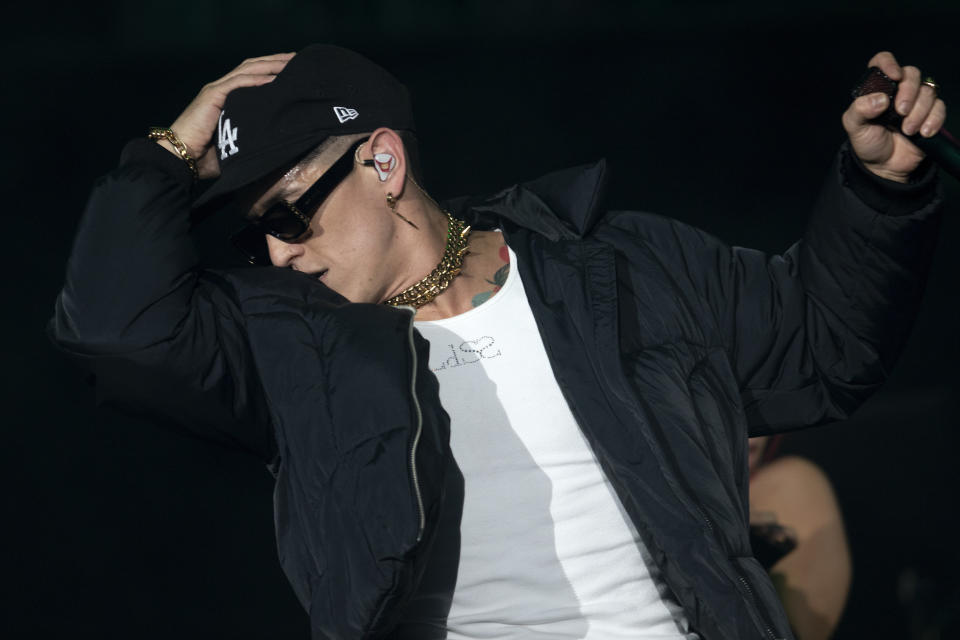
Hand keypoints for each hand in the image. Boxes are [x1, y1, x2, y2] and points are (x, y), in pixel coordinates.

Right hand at [158, 53, 294, 179]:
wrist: (180, 157)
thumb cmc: (206, 157)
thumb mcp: (235, 143)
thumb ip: (252, 137)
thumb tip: (276, 145)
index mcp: (226, 97)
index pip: (252, 75)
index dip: (272, 69)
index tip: (293, 70)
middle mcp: (221, 88)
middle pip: (253, 67)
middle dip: (276, 61)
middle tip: (298, 59)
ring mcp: (216, 90)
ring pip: (248, 70)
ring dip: (270, 65)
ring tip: (291, 64)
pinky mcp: (212, 96)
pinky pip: (238, 83)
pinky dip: (257, 80)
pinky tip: (274, 79)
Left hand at [841, 51, 946, 182]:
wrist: (884, 166)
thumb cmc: (867, 142)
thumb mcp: (854, 127)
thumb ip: (859, 110)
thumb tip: (880, 99)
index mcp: (877, 88)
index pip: (883, 61)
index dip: (889, 63)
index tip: (894, 76)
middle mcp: (898, 90)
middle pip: (912, 74)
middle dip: (909, 92)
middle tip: (900, 112)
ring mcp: (916, 101)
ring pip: (928, 90)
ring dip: (919, 111)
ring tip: (907, 130)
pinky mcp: (930, 114)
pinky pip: (940, 107)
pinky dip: (933, 119)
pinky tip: (923, 133)